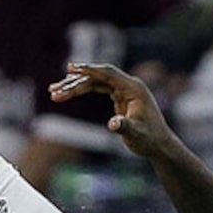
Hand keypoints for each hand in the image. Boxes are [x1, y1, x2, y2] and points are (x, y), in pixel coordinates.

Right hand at [47, 63, 181, 164]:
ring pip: (94, 83)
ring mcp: (123, 90)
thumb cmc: (148, 140)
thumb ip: (124, 127)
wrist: (158, 145)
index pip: (107, 73)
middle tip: (54, 91)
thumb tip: (113, 124)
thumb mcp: (135, 135)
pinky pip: (98, 88)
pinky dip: (83, 91)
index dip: (88, 69)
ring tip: (54, 94)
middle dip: (74, 83)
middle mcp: (128, 85)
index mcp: (133, 88)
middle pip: (96, 77)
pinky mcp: (119, 97)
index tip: (70, 68)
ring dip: (75, 87)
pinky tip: (69, 94)